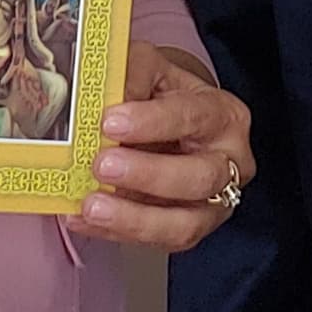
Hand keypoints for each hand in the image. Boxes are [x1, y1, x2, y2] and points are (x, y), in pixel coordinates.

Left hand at [81, 46, 255, 253]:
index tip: (110, 122)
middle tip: (102, 164)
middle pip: (199, 177)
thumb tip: (102, 102)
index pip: (194, 117)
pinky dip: (115, 233)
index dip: (153, 122)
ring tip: (91, 206)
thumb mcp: (148, 69)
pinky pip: (155, 242)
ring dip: (134, 218)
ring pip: (184, 224)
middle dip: (148, 174)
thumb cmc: (160, 94)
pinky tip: (82, 218)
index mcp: (223, 114)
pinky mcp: (187, 230)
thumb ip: (129, 76)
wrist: (167, 122)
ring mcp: (213, 204)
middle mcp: (228, 163)